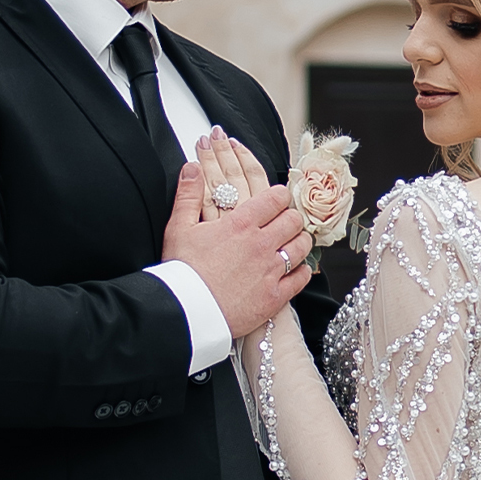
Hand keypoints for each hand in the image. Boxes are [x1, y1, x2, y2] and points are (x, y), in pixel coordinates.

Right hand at [159, 132, 313, 346]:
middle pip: (294, 219)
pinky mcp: (275, 296)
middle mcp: (261, 244)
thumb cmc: (181, 271)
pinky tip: (292, 270)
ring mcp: (271, 270)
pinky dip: (300, 271)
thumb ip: (188, 194)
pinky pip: (301, 278)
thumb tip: (191, 168)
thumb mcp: (178, 228)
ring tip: (290, 244)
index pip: (277, 197)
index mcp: (241, 224)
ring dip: (299, 242)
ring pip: (302, 246)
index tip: (275, 201)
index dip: (279, 196)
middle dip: (290, 218)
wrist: (185, 311)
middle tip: (282, 223)